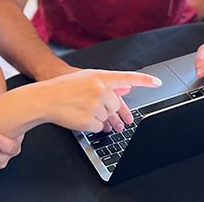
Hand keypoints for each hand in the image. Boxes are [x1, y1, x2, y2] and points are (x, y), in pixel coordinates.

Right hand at [35, 69, 160, 132]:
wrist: (45, 97)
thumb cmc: (64, 87)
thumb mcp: (86, 78)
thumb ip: (107, 83)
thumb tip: (126, 87)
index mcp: (100, 76)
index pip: (128, 77)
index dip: (145, 80)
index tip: (157, 83)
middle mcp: (99, 89)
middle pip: (116, 105)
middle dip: (109, 109)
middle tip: (96, 108)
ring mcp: (95, 105)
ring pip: (108, 117)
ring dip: (100, 118)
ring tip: (85, 112)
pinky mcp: (89, 120)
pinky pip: (100, 127)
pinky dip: (93, 126)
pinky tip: (81, 118)